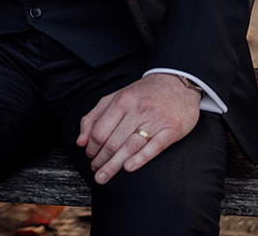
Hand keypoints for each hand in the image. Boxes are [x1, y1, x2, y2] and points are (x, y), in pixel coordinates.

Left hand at [76, 74, 200, 183]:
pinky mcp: (172, 129)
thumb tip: (80, 141)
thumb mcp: (115, 98)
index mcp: (121, 101)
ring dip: (114, 165)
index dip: (92, 147)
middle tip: (96, 171)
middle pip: (113, 141)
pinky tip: (128, 168)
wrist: (177, 82)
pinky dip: (140, 159)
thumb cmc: (143, 93)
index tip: (90, 156)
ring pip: (131, 146)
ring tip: (104, 176)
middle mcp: (137, 110)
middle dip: (101, 160)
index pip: (100, 130)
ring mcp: (155, 120)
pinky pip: (154, 147)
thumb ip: (95, 117)